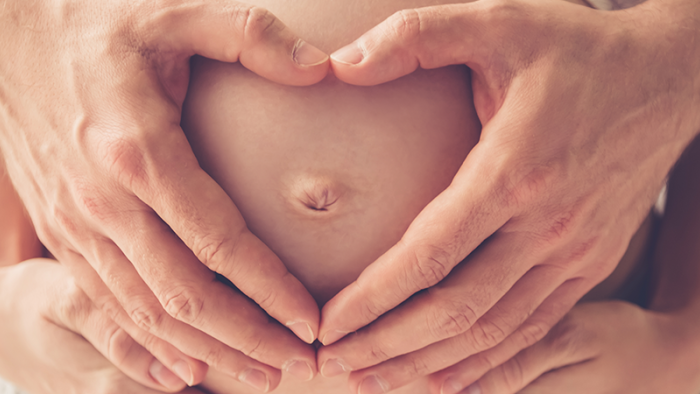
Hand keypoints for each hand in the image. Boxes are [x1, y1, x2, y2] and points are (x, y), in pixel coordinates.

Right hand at [0, 0, 328, 388]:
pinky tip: (183, 368)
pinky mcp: (60, 231)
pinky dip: (147, 345)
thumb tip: (323, 69)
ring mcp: (75, 223)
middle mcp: (103, 201)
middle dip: (248, 337)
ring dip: (206, 351)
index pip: (219, 242)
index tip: (312, 319)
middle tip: (300, 364)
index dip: (271, 289)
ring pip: (146, 313)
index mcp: (140, 150)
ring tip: (259, 373)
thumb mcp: (177, 12)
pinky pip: (105, 306)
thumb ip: (252, 36)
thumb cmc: (99, 23)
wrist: (6, 31)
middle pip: (185, 295)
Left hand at [316, 0, 699, 391]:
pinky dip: (487, 362)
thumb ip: (416, 37)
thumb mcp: (499, 20)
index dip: (372, 297)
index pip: (429, 255)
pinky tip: (447, 376)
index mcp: (515, 171)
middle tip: (333, 365)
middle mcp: (548, 226)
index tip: (326, 323)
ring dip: (430, 363)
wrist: (669, 77)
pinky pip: (533, 330)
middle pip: (457, 310)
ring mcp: (575, 254)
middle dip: (388, 345)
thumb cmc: (578, 50)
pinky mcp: (591, 265)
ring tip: (376, 381)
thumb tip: (341, 64)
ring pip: (494, 333)